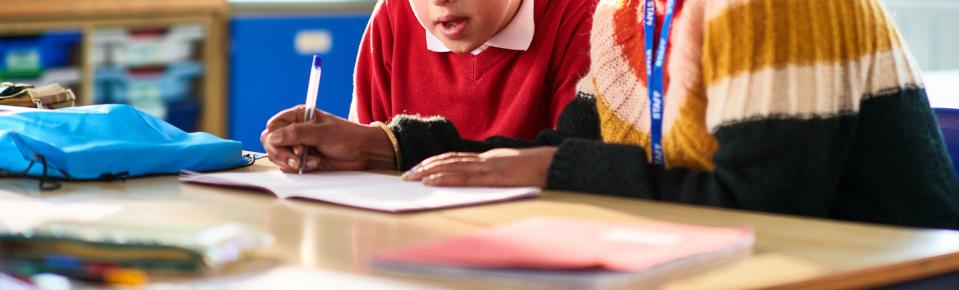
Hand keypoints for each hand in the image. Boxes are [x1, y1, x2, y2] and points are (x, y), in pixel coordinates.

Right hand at [260, 105, 395, 172]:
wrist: (363, 152)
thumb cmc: (347, 136)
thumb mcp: (323, 133)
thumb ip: (297, 134)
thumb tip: (272, 137)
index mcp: (297, 116)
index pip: (273, 126)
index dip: (277, 138)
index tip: (295, 146)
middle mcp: (294, 130)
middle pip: (270, 143)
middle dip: (282, 154)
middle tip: (298, 159)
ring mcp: (296, 146)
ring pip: (277, 157)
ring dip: (291, 163)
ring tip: (312, 161)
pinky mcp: (302, 160)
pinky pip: (288, 167)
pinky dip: (298, 169)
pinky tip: (315, 165)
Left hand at [401, 147, 557, 186]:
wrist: (556, 164)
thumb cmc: (539, 170)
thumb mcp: (514, 170)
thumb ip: (499, 173)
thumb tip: (485, 180)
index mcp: (489, 159)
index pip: (457, 158)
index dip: (437, 162)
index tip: (420, 168)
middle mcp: (485, 160)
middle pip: (449, 160)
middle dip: (426, 167)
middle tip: (407, 175)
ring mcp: (488, 167)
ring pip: (452, 167)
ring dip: (429, 172)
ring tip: (412, 178)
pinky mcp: (493, 177)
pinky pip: (464, 177)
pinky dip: (445, 178)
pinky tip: (431, 181)